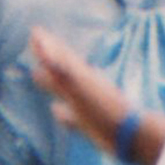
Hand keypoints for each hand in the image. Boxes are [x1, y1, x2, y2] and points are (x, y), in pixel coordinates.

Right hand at [30, 31, 132, 152]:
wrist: (129, 133)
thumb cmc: (105, 108)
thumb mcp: (80, 85)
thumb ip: (61, 67)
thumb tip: (43, 46)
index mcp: (81, 75)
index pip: (59, 55)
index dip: (46, 44)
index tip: (35, 31)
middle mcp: (82, 87)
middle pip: (61, 68)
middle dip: (47, 57)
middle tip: (35, 45)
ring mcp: (84, 104)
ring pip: (62, 90)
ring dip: (49, 82)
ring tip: (36, 75)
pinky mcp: (87, 123)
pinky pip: (69, 114)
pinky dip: (60, 111)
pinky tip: (55, 110)